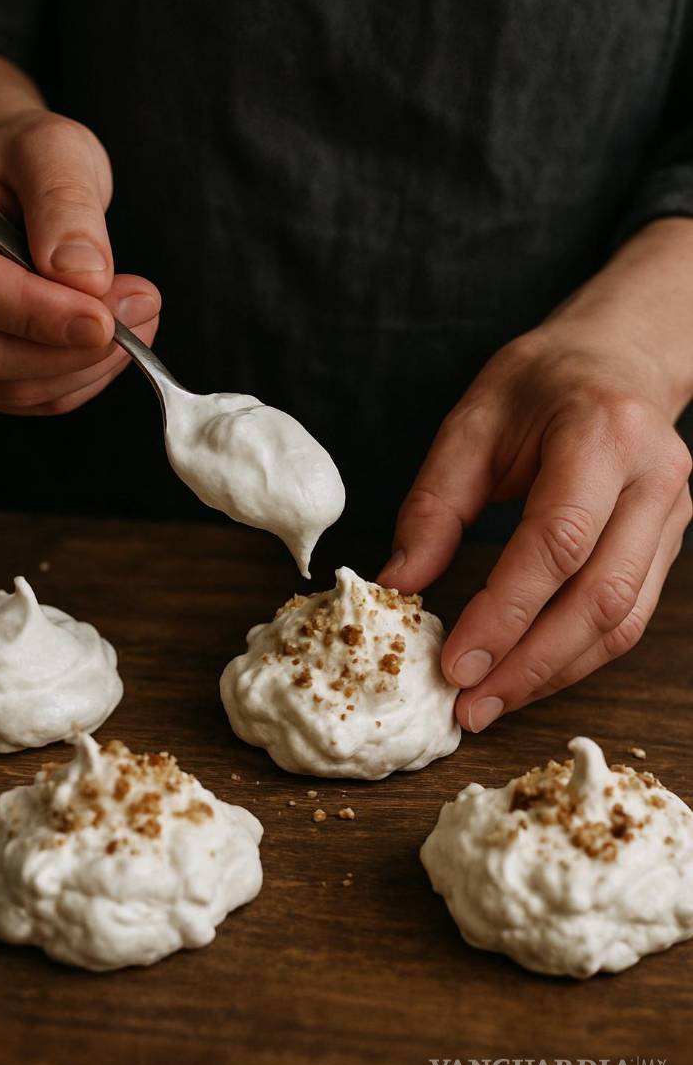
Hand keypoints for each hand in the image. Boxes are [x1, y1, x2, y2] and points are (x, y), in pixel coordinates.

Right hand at [0, 110, 159, 413]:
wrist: (20, 187)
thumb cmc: (29, 163)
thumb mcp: (53, 150)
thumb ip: (65, 203)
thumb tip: (84, 274)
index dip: (38, 315)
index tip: (102, 321)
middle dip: (76, 345)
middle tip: (142, 305)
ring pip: (18, 388)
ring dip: (93, 364)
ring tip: (140, 312)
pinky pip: (39, 399)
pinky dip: (89, 377)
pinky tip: (119, 338)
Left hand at [379, 321, 691, 731]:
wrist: (619, 358)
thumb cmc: (541, 383)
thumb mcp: (472, 422)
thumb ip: (435, 505)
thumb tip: (399, 583)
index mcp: (602, 434)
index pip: (558, 542)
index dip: (505, 612)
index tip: (455, 663)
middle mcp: (653, 479)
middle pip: (599, 597)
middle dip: (529, 664)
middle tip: (470, 706)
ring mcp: (673, 515)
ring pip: (621, 621)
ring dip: (554, 673)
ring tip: (491, 703)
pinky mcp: (670, 543)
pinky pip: (627, 616)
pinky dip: (575, 655)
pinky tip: (527, 675)